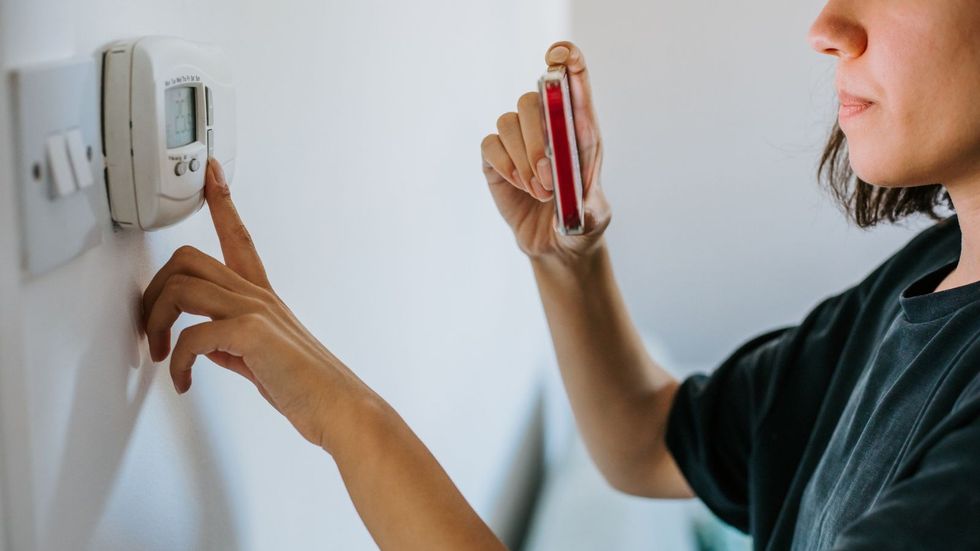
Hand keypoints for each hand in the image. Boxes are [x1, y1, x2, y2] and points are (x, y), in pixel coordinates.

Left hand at [141, 159, 374, 451]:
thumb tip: (202, 342)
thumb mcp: (261, 358)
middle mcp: (258, 296)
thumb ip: (231, 343)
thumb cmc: (308, 387)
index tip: (212, 173)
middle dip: (152, 293)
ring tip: (162, 355)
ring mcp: (256, 311)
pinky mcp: (251, 333)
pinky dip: (177, 363)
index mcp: (262, 297)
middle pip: (187, 258)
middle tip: (150, 330)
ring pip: (181, 287)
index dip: (222, 201)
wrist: (339, 407)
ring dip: (156, 323)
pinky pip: (191, 336)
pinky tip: (183, 380)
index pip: (238, 237)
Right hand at [480, 41, 611, 262]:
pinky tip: (520, 187)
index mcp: (580, 130)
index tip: (558, 55)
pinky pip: (491, 144)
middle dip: (537, 138)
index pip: (573, 80)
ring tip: (539, 192)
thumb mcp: (593, 219)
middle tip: (548, 180)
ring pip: (509, 121)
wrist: (556, 247)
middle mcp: (548, 127)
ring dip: (523, 159)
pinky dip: (505, 165)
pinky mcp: (497, 158)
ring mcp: (519, 140)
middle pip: (533, 98)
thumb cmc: (580, 226)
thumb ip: (586, 207)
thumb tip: (573, 198)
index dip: (567, 61)